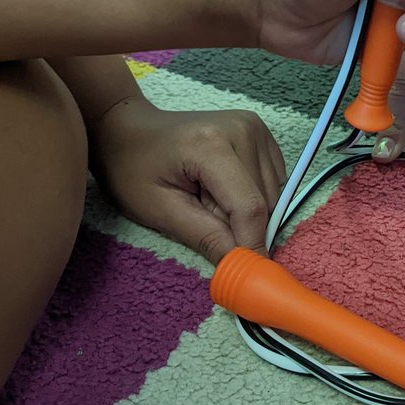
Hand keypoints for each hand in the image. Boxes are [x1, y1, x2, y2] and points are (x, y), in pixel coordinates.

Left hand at [89, 96, 284, 263]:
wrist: (130, 129)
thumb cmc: (134, 168)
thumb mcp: (159, 211)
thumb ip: (205, 238)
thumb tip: (243, 266)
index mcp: (211, 145)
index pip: (249, 206)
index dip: (252, 245)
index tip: (252, 277)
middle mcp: (243, 129)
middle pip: (265, 202)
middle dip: (242, 227)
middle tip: (203, 222)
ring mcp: (255, 128)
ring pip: (274, 195)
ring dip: (248, 213)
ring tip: (208, 201)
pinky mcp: (262, 134)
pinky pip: (273, 182)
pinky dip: (254, 198)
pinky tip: (223, 191)